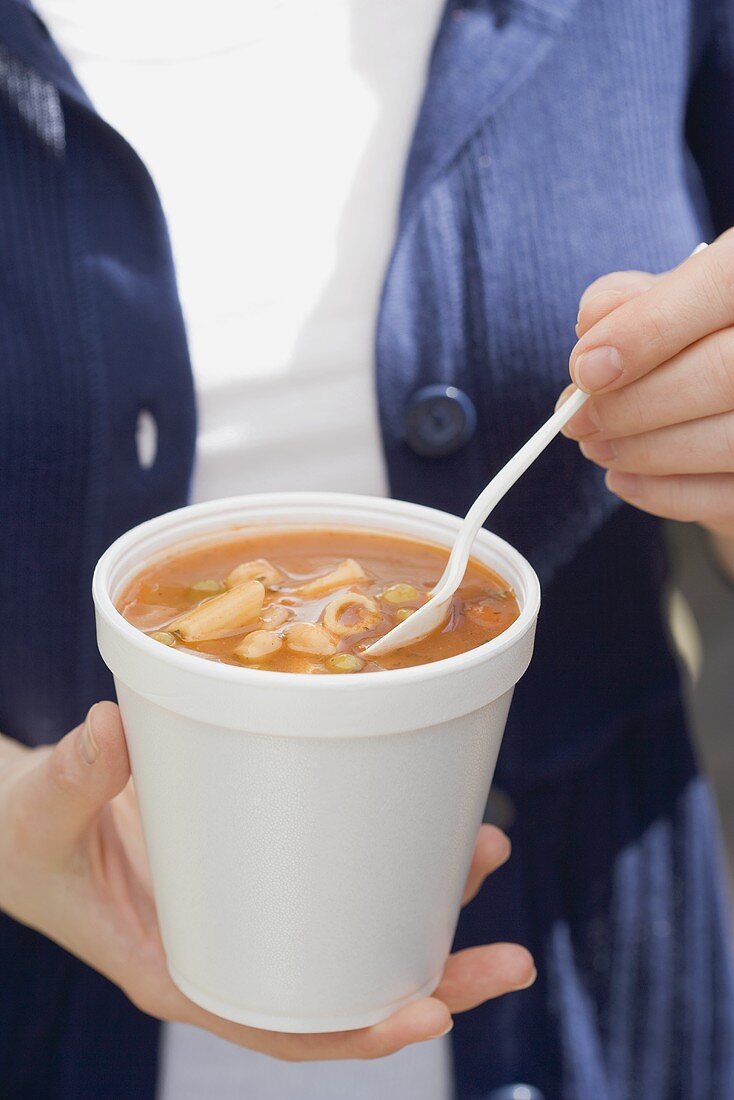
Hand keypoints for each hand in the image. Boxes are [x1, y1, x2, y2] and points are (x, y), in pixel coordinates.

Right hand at [0, 703, 533, 1060]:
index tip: (429, 1016)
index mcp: (185, 966)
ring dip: (429, 900)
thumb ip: (74, 780)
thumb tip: (111, 730)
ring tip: (487, 850)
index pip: (284, 1023)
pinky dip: (388, 846)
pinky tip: (429, 809)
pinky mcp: (261, 850)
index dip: (358, 1031)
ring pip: (356, 921)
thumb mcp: (42, 816)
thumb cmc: (32, 837)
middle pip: (346, 984)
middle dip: (435, 979)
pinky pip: (335, 863)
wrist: (34, 815)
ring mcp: (255, 898)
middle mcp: (237, 942)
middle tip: (509, 958)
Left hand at [559, 231, 733, 562]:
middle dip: (631, 405)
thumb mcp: (669, 298)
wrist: (731, 390)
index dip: (645, 330)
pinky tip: (625, 477)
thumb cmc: (699, 337)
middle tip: (576, 420)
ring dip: (641, 451)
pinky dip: (664, 492)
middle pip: (720, 373)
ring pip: (725, 439)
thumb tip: (591, 335)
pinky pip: (726, 495)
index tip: (585, 371)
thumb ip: (628, 302)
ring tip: (596, 446)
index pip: (719, 286)